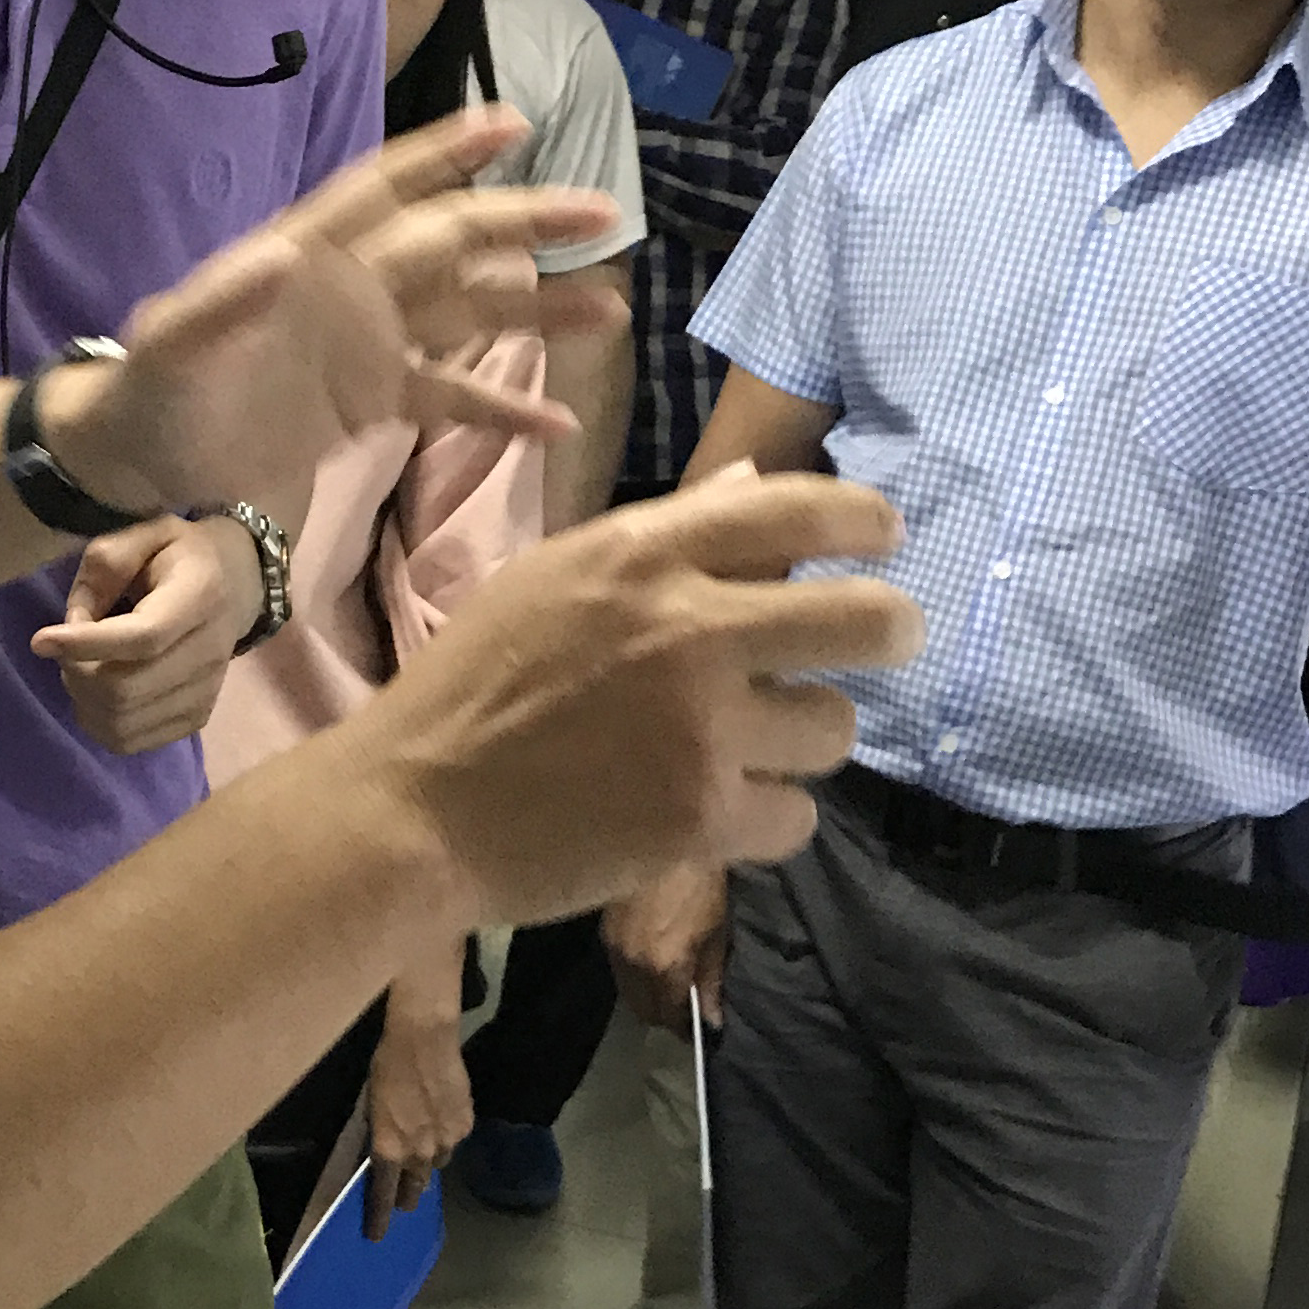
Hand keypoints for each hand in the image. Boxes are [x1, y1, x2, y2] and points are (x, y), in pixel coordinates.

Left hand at [31, 516, 254, 755]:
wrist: (238, 583)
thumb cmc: (180, 556)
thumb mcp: (143, 534)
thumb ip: (104, 566)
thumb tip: (75, 623)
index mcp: (201, 595)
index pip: (143, 636)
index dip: (87, 644)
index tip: (42, 641)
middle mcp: (211, 650)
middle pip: (127, 688)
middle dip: (77, 674)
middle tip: (64, 650)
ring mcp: (207, 690)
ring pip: (124, 722)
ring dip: (84, 700)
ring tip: (80, 669)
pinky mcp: (197, 716)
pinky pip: (132, 741)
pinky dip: (100, 722)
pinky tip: (97, 693)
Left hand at [40, 109, 622, 518]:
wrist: (141, 452)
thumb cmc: (151, 386)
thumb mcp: (172, 344)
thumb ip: (221, 300)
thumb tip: (280, 253)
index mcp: (310, 253)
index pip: (387, 188)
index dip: (446, 153)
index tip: (512, 122)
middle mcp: (355, 285)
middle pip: (455, 243)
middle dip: (526, 222)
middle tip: (602, 210)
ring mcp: (370, 342)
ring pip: (471, 312)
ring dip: (539, 309)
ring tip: (610, 309)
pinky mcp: (374, 400)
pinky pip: (451, 397)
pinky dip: (502, 410)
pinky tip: (558, 426)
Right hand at [352, 463, 915, 928]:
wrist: (414, 807)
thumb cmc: (474, 684)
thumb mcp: (552, 577)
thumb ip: (658, 539)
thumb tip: (754, 488)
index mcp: (638, 554)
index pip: (790, 510)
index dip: (860, 518)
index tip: (888, 533)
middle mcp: (684, 627)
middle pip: (860, 618)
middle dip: (893, 626)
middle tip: (894, 636)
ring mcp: (700, 727)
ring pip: (832, 728)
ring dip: (801, 740)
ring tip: (749, 748)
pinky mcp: (702, 815)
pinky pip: (796, 817)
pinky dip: (765, 820)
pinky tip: (716, 813)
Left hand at [364, 996, 472, 1240]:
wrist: (424, 1039)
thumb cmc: (387, 1066)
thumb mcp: (372, 1105)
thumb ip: (379, 1136)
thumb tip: (380, 1157)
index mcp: (389, 1150)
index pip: (384, 1196)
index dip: (380, 1218)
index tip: (377, 1235)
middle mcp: (418, 1154)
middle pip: (415, 1187)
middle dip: (408, 1194)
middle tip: (405, 1196)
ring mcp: (446, 1141)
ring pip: (437, 1163)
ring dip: (428, 1159)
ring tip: (424, 1142)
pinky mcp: (465, 1125)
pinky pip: (454, 1140)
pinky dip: (446, 1134)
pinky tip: (441, 1115)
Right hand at [608, 864, 730, 1037]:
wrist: (664, 826)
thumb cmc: (702, 878)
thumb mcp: (717, 928)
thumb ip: (712, 977)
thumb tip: (711, 1018)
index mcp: (662, 965)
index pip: (668, 1017)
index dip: (683, 1028)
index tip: (697, 1030)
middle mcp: (631, 962)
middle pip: (641, 1010)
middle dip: (662, 1015)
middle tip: (684, 1009)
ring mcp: (613, 944)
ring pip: (626, 989)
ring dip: (646, 994)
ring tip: (669, 984)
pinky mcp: (604, 928)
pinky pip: (619, 967)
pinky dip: (634, 972)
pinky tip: (651, 958)